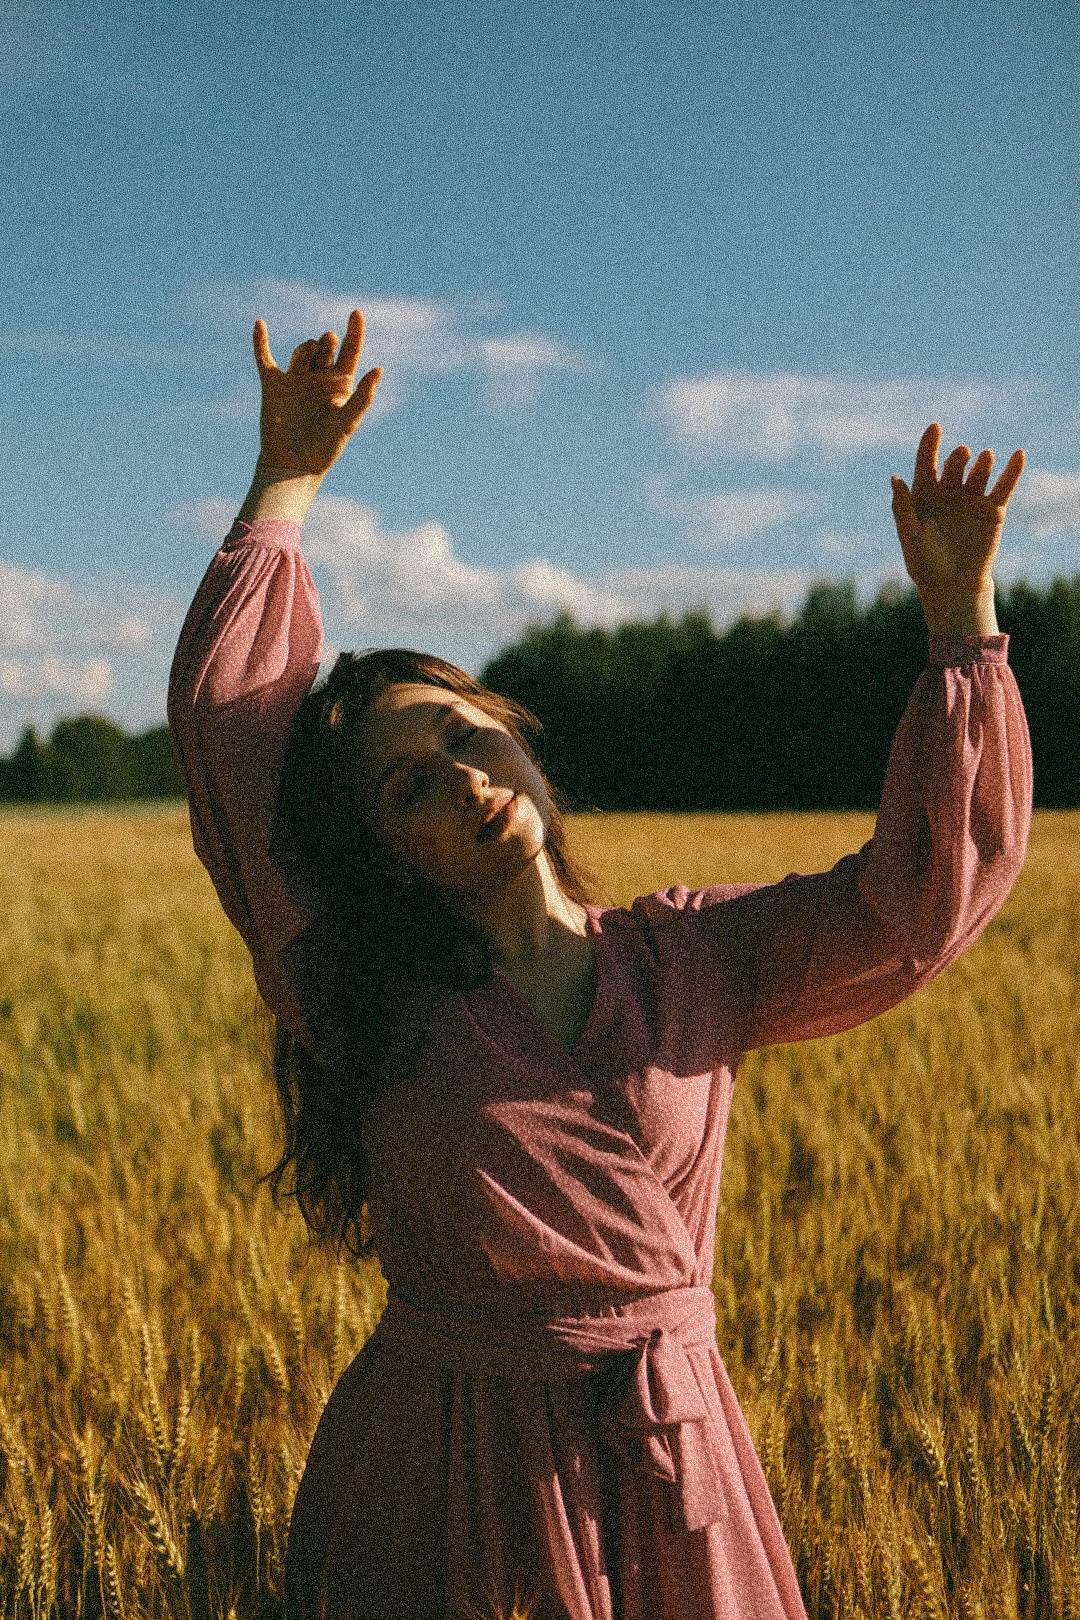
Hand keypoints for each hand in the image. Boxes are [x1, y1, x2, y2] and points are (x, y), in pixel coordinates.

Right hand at [254, 308, 380, 475]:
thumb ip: (362, 398)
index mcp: (340, 386)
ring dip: (306, 350)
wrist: (293, 466)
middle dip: (327, 342)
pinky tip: (259, 324)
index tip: (357, 312)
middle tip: (329, 342)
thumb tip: (379, 369)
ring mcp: (296, 380)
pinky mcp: (274, 385)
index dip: (355, 331)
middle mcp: (319, 379)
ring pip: (302, 352)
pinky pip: (265, 359)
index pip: (350, 352)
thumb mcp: (347, 423)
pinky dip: (261, 342)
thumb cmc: (325, 449)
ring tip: (307, 361)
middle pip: (326, 348)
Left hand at [891, 423, 1024, 636]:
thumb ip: (902, 507)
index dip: (929, 444)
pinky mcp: (993, 509)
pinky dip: (1012, 471)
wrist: (952, 584)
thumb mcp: (910, 535)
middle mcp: (949, 491)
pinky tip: (1019, 455)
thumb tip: (895, 478)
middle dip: (957, 459)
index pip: (926, 462)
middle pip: (954, 466)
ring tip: (984, 456)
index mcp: (925, 493)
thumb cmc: (924, 561)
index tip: (935, 427)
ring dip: (981, 463)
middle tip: (961, 455)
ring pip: (978, 473)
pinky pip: (1004, 486)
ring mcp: (972, 498)